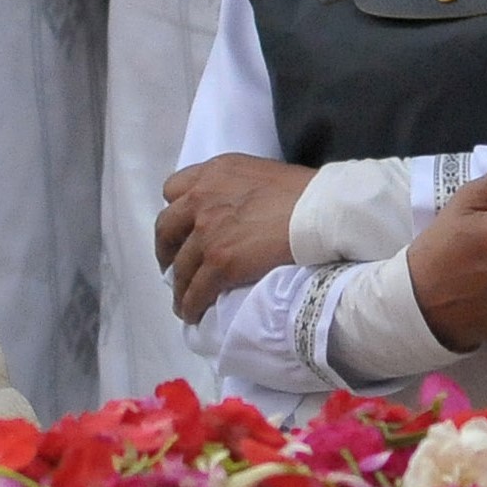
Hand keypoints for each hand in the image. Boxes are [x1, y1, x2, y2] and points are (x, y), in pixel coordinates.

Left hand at [155, 154, 312, 322]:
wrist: (320, 211)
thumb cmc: (305, 191)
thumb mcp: (260, 174)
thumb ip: (236, 188)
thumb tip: (236, 211)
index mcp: (213, 172)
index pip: (174, 190)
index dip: (177, 212)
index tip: (184, 228)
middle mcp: (201, 198)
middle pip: (166, 229)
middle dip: (166, 250)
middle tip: (174, 265)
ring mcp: (207, 231)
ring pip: (179, 266)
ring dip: (179, 285)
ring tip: (184, 298)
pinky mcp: (218, 261)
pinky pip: (195, 290)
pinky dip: (191, 304)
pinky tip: (194, 313)